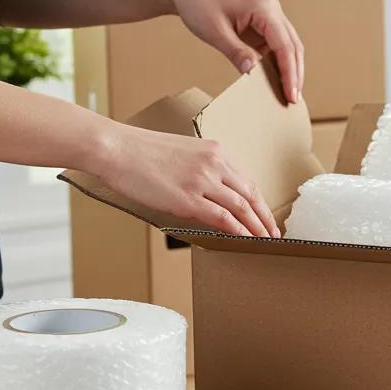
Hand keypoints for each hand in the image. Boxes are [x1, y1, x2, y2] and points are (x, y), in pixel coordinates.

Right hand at [92, 121, 279, 237]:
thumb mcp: (180, 154)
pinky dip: (239, 231)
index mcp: (214, 151)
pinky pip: (223, 218)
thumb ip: (200, 171)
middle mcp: (214, 164)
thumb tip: (208, 195)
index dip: (259, 201)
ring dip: (257, 227)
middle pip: (250, 194)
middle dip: (265, 216)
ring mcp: (202, 181)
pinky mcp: (188, 199)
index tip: (265, 215)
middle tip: (274, 232)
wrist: (116, 148)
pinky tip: (246, 241)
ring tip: (265, 241)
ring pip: (242, 208)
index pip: (245, 180)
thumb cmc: (139, 152)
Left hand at [162, 0, 304, 103]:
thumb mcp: (215, 31)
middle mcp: (272, 11)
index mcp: (264, 9)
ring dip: (291, 71)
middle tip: (294, 101)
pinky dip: (280, 66)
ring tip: (289, 96)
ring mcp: (270, 19)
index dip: (290, 72)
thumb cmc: (200, 4)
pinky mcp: (263, 27)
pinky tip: (279, 83)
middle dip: (295, 75)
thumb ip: (236, 52)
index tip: (291, 95)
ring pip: (289, 48)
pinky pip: (277, 48)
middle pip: (293, 47)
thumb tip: (253, 73)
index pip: (284, 45)